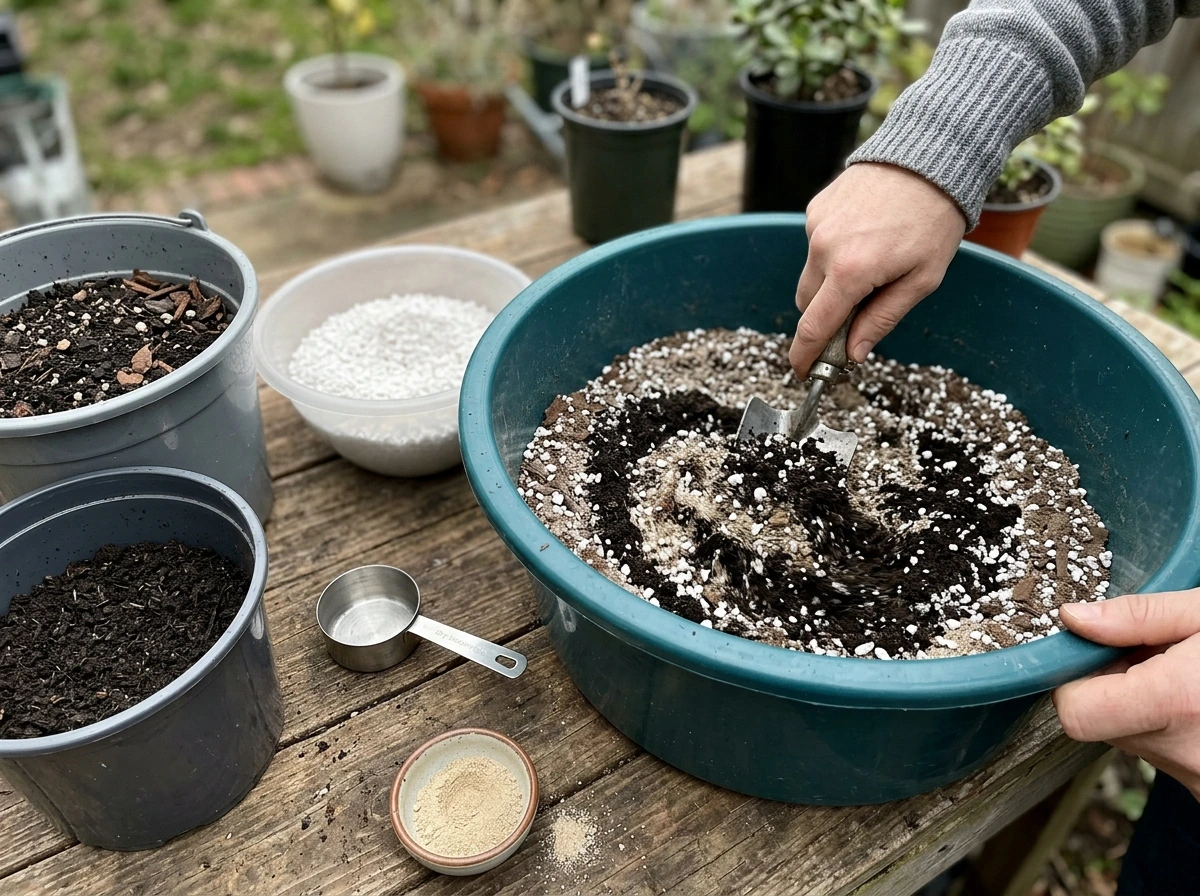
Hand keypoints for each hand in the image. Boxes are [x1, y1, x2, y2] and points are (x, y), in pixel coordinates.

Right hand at [790, 163, 965, 377]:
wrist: (931, 158)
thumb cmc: (934, 220)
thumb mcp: (921, 279)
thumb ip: (882, 319)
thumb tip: (853, 353)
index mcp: (851, 272)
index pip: (814, 327)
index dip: (805, 356)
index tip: (803, 372)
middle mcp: (824, 249)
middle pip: (807, 304)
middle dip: (825, 317)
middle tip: (855, 316)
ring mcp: (816, 226)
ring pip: (810, 274)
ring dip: (830, 283)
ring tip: (871, 263)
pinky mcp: (816, 208)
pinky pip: (816, 244)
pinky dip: (832, 252)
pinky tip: (864, 237)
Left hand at [1053, 591, 1199, 799]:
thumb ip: (1139, 616)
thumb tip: (1074, 618)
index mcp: (1177, 703)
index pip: (1074, 712)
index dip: (1071, 679)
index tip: (1090, 651)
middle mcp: (1184, 752)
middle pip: (1101, 722)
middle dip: (1112, 683)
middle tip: (1155, 653)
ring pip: (1134, 737)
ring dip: (1145, 704)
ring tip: (1188, 674)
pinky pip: (1167, 752)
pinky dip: (1173, 724)